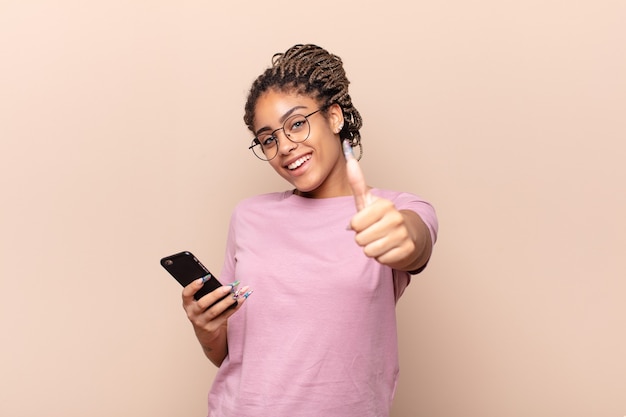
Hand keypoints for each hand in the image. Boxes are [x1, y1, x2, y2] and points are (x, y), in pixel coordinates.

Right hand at [182, 279, 249, 364]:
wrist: (205, 333)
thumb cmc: (205, 311)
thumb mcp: (201, 303)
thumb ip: (207, 293)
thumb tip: (225, 284)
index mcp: (188, 304)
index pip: (186, 294)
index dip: (193, 286)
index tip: (204, 278)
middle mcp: (192, 314)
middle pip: (203, 303)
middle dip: (216, 294)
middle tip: (229, 287)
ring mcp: (201, 322)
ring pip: (215, 310)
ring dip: (228, 301)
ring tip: (237, 293)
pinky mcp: (211, 328)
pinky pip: (225, 316)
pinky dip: (234, 307)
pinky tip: (241, 299)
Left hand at [345, 147, 422, 269]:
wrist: (408, 234)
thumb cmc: (381, 218)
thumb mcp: (368, 201)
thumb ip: (357, 183)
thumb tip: (349, 161)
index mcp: (384, 205)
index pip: (354, 224)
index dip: (356, 226)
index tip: (366, 221)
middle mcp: (396, 219)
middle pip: (360, 239)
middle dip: (363, 238)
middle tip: (374, 232)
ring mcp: (403, 235)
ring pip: (370, 251)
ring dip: (372, 249)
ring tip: (380, 240)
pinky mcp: (407, 250)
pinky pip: (381, 260)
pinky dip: (382, 257)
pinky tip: (388, 248)